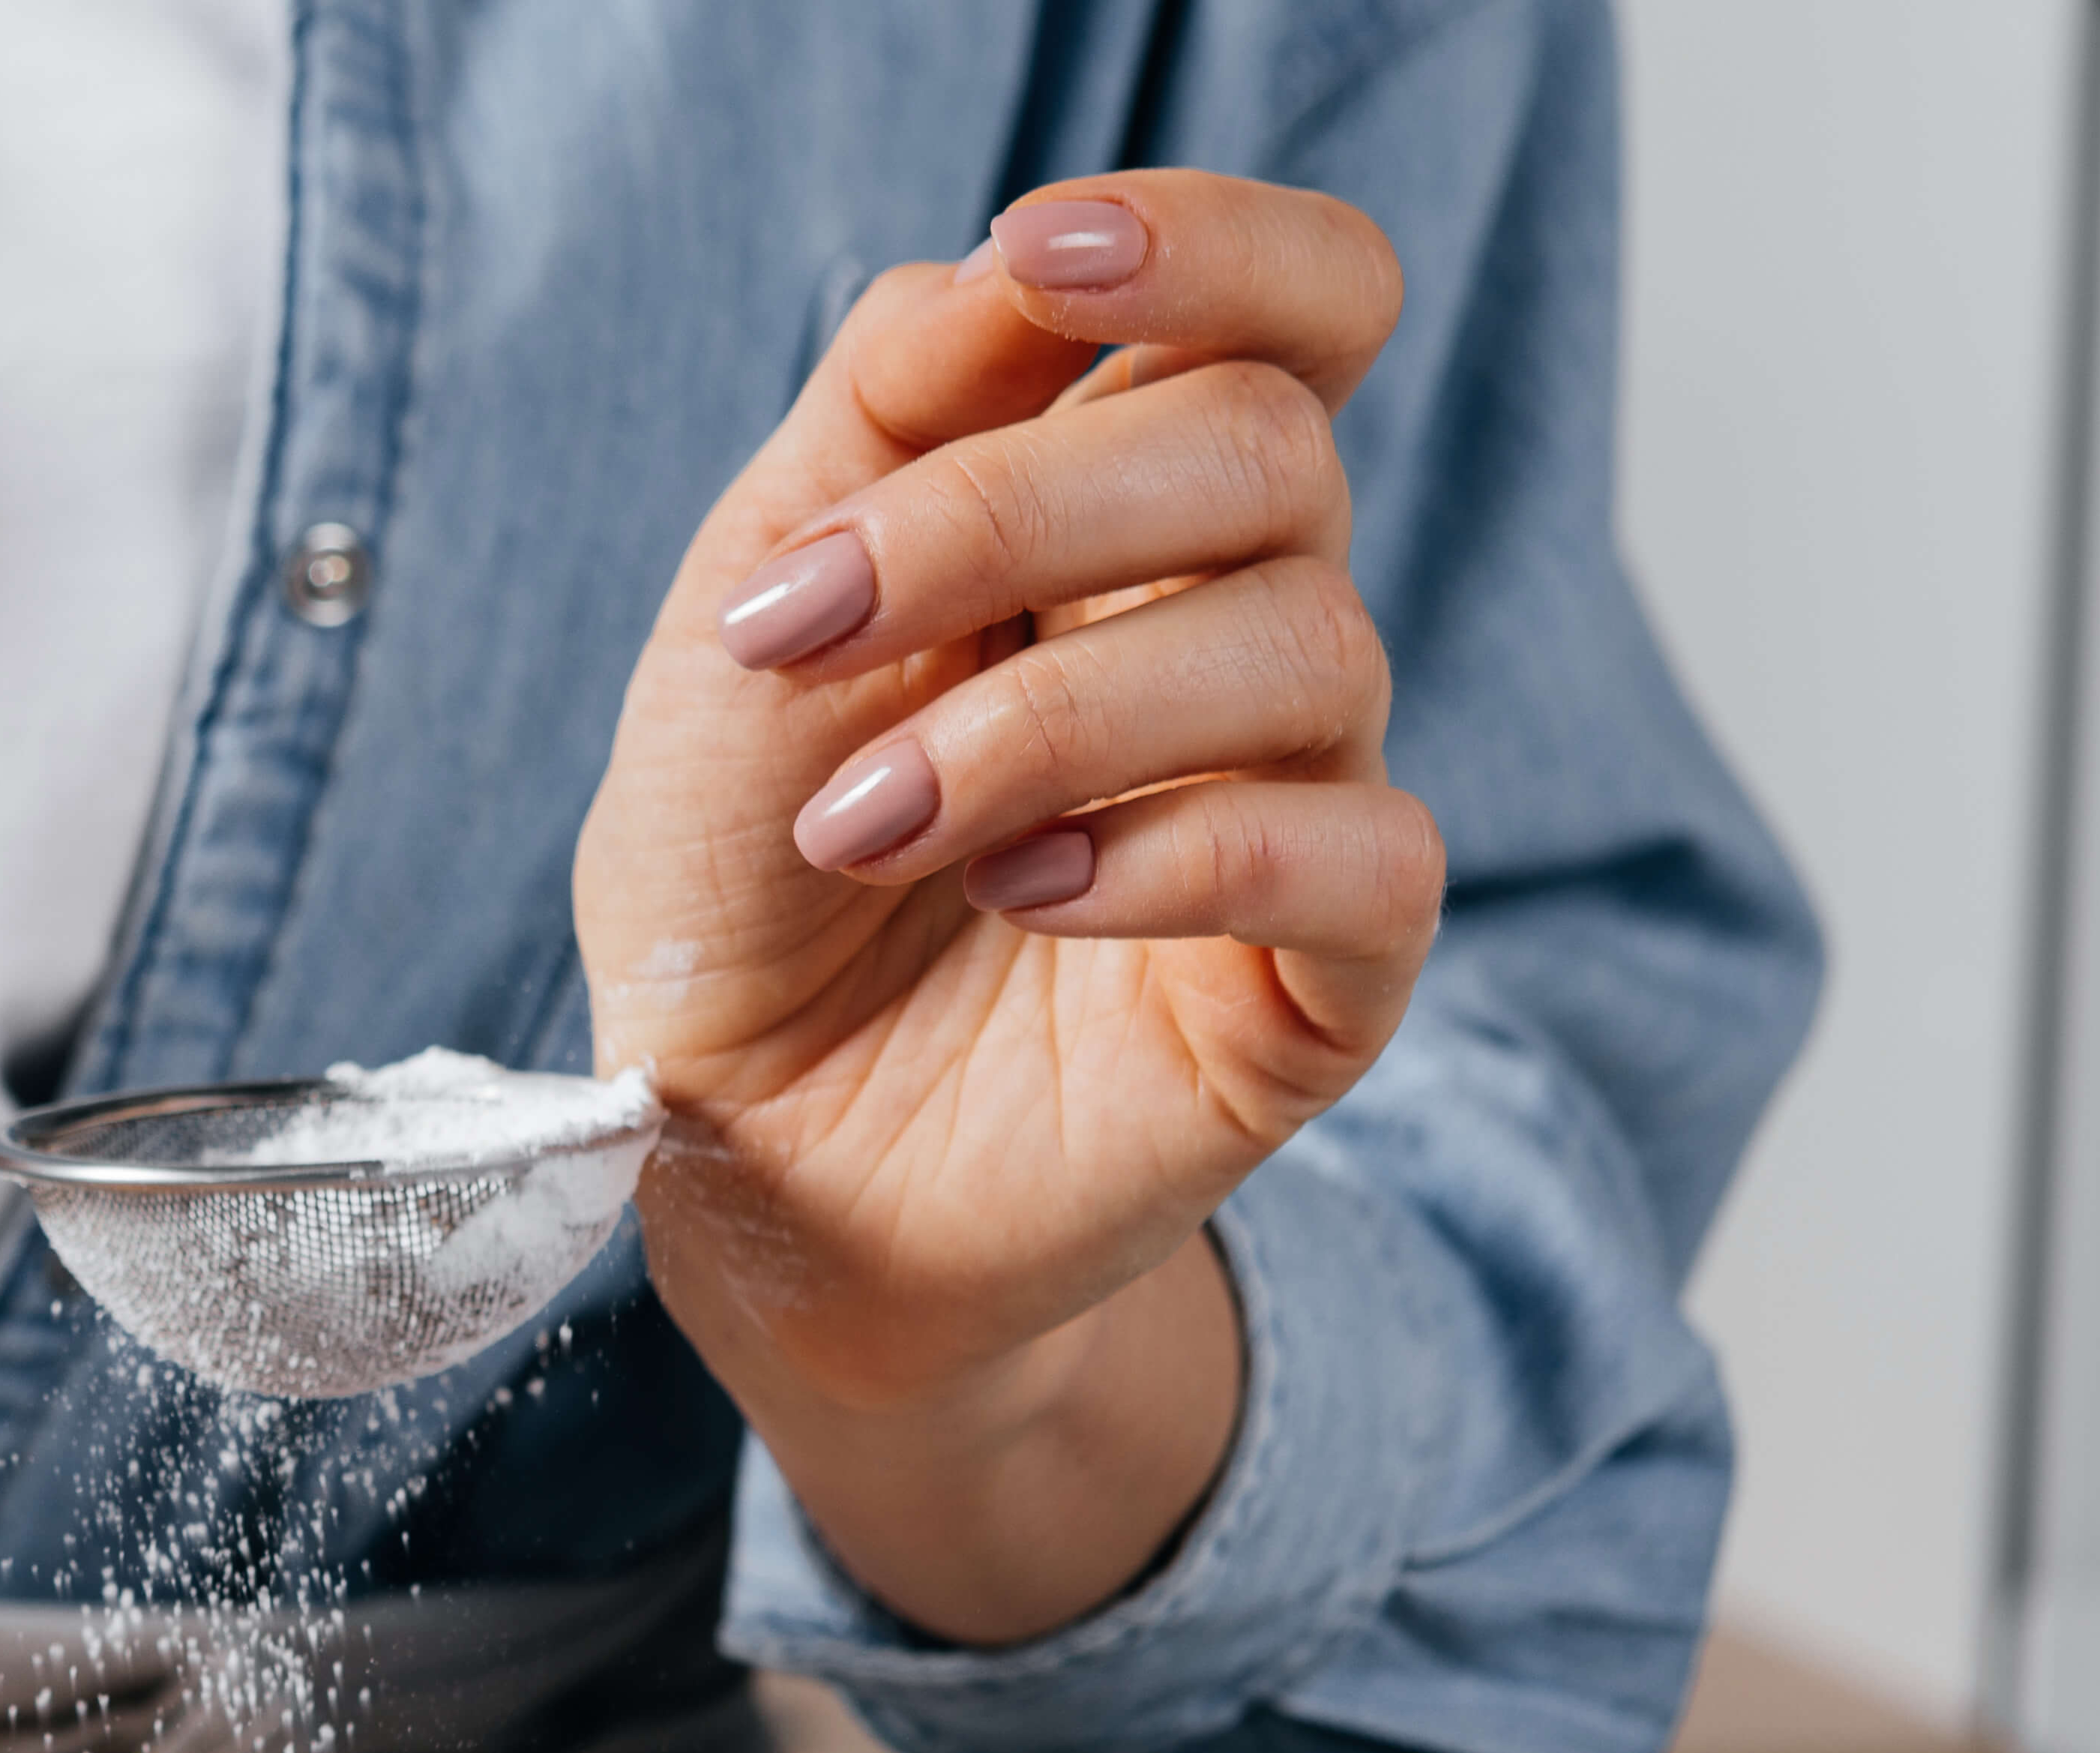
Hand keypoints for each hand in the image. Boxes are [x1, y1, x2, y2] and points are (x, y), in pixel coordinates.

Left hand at [578, 174, 1440, 1640]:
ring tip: (865, 827)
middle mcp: (1234, 624)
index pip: (1283, 302)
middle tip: (803, 628)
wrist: (745, 1167)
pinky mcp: (1325, 978)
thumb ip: (876, 433)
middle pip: (1263, 442)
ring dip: (1041, 715)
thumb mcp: (745, 635)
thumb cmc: (742, 891)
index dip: (1205, 239)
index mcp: (1114, 510)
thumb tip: (1004, 267)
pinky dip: (1177, 854)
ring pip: (1301, 641)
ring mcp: (1296, 798)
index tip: (1042, 253)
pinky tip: (1026, 893)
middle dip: (1014, 509)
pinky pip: (1357, 853)